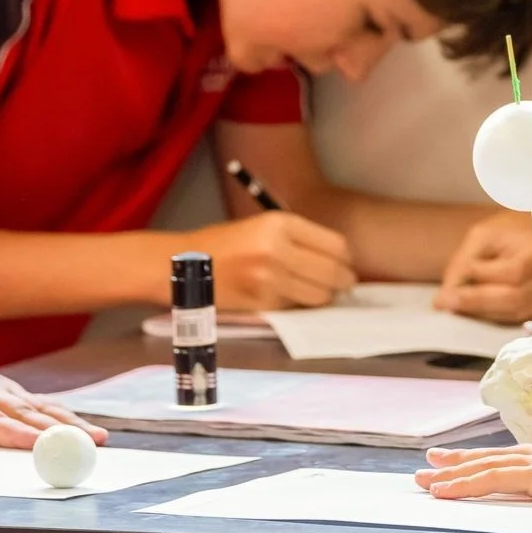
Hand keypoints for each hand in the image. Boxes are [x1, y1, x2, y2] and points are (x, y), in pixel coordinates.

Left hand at [0, 331, 106, 448]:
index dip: (9, 432)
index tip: (37, 444)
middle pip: (21, 413)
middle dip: (56, 430)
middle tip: (87, 444)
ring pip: (37, 407)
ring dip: (69, 423)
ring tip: (100, 438)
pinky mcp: (4, 390)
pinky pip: (39, 405)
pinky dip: (66, 418)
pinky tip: (91, 430)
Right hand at [180, 213, 356, 310]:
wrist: (185, 264)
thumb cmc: (226, 243)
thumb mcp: (263, 226)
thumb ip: (299, 238)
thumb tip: (338, 258)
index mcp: (280, 223)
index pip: (335, 245)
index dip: (346, 258)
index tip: (346, 263)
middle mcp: (277, 249)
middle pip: (333, 272)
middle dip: (343, 280)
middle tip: (343, 283)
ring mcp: (269, 279)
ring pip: (320, 296)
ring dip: (324, 297)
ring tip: (319, 292)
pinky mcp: (261, 303)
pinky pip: (296, 308)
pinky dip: (299, 305)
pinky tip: (292, 298)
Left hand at [417, 426, 531, 501]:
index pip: (509, 456)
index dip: (484, 458)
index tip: (463, 457)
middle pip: (489, 458)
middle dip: (457, 462)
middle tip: (430, 462)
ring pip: (482, 468)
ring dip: (450, 474)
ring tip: (425, 478)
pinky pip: (491, 480)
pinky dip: (463, 484)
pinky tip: (443, 489)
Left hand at [435, 211, 531, 321]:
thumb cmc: (512, 231)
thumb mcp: (483, 235)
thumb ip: (463, 264)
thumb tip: (442, 301)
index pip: (514, 272)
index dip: (483, 279)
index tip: (452, 283)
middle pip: (516, 299)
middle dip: (478, 303)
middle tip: (447, 303)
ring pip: (516, 314)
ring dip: (484, 314)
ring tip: (458, 307)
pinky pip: (518, 320)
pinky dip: (495, 317)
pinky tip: (477, 311)